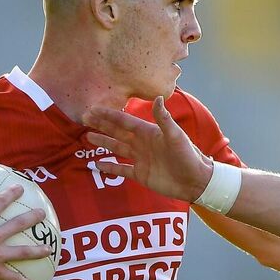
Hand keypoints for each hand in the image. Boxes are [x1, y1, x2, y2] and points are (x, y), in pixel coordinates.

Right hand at [83, 96, 212, 200]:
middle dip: (102, 125)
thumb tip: (157, 98)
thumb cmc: (188, 156)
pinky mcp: (141, 174)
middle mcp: (142, 144)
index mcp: (149, 132)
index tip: (93, 109)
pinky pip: (121, 170)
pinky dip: (110, 167)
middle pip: (117, 132)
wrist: (195, 181)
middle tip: (84, 119)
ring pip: (117, 148)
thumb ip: (164, 119)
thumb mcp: (175, 136)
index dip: (108, 115)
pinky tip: (97, 165)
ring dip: (103, 143)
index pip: (124, 121)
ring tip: (88, 138)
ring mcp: (140, 159)